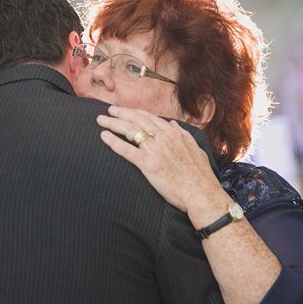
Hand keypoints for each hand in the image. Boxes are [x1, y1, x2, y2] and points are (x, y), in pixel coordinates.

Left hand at [97, 106, 226, 217]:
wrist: (201, 193)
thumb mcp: (196, 149)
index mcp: (174, 133)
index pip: (150, 117)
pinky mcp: (147, 164)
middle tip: (108, 110)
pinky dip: (113, 142)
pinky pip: (126, 150)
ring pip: (129, 130)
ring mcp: (154, 150)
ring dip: (113, 123)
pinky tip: (103, 137)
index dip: (135, 112)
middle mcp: (163, 138)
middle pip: (137, 120)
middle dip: (121, 113)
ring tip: (101, 120)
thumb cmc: (200, 175)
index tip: (126, 111)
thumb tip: (173, 124)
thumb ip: (183, 135)